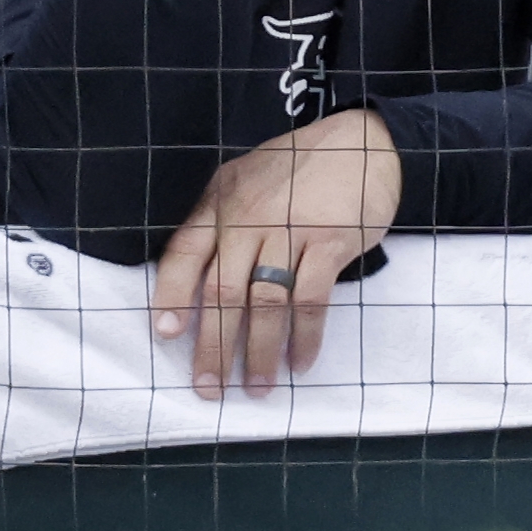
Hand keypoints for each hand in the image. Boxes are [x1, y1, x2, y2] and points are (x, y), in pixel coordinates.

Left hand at [152, 107, 401, 398]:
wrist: (365, 142)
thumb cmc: (303, 168)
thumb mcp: (250, 180)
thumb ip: (224, 221)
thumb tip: (199, 281)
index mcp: (223, 202)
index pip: (184, 252)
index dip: (171, 295)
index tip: (166, 335)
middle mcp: (249, 217)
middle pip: (222, 291)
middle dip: (213, 346)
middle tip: (210, 388)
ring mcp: (289, 229)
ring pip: (264, 303)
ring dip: (259, 352)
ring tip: (258, 387)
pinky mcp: (328, 243)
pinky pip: (310, 300)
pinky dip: (304, 336)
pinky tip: (299, 361)